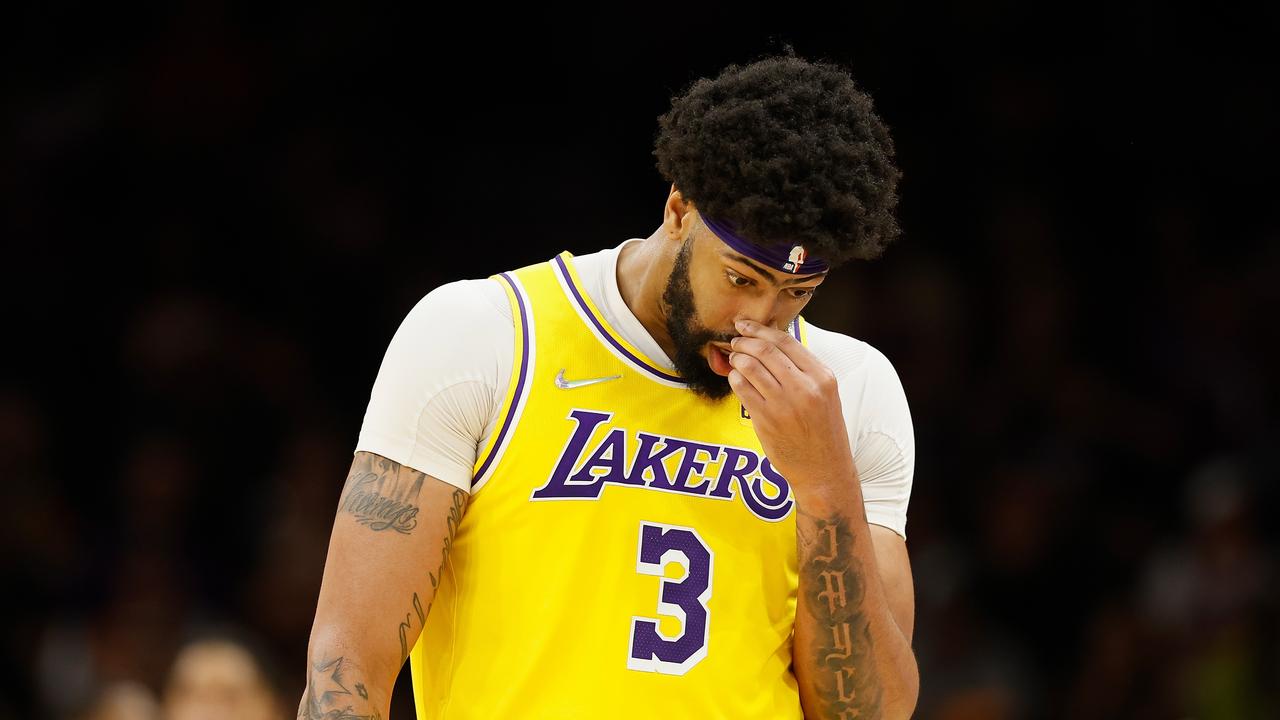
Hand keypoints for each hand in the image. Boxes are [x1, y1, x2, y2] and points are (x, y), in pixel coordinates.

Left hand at [727, 319, 854, 496]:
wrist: (824, 471)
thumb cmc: (823, 432)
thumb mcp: (825, 395)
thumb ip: (803, 370)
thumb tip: (772, 341)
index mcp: (823, 377)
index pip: (786, 341)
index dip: (761, 329)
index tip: (746, 325)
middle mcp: (805, 388)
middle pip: (765, 350)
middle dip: (744, 341)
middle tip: (735, 341)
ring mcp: (784, 404)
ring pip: (750, 367)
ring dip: (737, 359)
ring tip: (734, 359)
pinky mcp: (766, 420)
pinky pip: (742, 389)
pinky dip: (735, 379)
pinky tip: (736, 379)